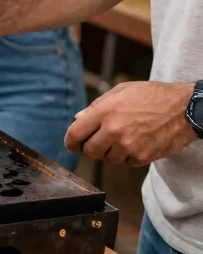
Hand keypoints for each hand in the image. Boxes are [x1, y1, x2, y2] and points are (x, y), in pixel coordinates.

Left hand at [64, 81, 195, 165]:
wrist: (184, 108)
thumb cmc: (153, 95)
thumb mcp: (123, 90)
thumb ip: (97, 105)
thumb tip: (78, 119)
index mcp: (105, 111)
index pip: (76, 133)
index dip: (70, 141)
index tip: (71, 145)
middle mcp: (114, 130)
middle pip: (90, 151)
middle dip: (92, 148)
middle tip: (100, 141)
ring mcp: (128, 145)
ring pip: (108, 159)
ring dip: (112, 152)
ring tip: (126, 137)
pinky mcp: (142, 157)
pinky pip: (127, 163)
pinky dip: (130, 156)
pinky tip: (139, 142)